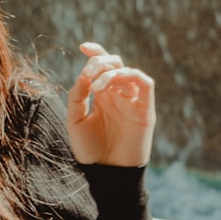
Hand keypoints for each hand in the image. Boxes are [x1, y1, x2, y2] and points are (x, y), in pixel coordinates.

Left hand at [66, 42, 154, 166]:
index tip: (83, 46)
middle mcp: (117, 94)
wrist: (106, 174)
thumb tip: (84, 75)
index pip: (102, 65)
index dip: (95, 51)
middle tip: (88, 74)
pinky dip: (131, 75)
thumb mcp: (75, 120)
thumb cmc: (90, 150)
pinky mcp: (145, 110)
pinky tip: (115, 83)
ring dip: (110, 72)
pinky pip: (145, 84)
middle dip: (100, 62)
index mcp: (101, 94)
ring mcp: (132, 101)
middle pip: (114, 63)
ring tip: (96, 87)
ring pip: (127, 71)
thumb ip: (77, 96)